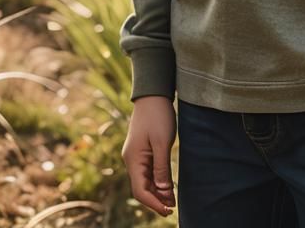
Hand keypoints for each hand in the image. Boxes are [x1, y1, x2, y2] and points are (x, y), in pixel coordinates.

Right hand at [121, 95, 176, 216]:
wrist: (153, 94)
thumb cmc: (158, 115)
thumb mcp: (162, 142)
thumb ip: (161, 167)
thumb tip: (162, 190)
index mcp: (133, 159)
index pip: (140, 191)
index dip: (154, 203)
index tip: (168, 210)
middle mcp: (131, 160)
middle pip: (142, 188)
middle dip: (156, 200)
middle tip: (173, 208)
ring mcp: (136, 156)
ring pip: (145, 181)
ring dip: (157, 192)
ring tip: (172, 200)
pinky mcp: (142, 151)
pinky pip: (148, 171)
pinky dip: (157, 181)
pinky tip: (167, 185)